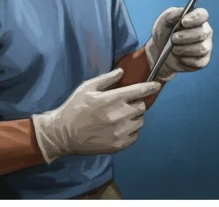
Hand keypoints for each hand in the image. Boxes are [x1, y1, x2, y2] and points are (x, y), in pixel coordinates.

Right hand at [31, 68, 160, 163]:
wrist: (62, 135)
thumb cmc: (74, 108)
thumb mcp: (88, 87)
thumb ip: (107, 79)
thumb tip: (122, 72)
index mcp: (113, 99)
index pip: (139, 91)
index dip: (150, 87)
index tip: (156, 85)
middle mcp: (119, 116)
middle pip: (142, 107)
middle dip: (138, 103)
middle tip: (128, 103)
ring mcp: (119, 132)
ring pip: (139, 122)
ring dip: (135, 117)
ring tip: (124, 116)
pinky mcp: (117, 146)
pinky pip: (134, 136)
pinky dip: (132, 131)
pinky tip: (122, 128)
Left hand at [145, 7, 213, 80]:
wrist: (159, 52)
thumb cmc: (165, 32)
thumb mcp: (164, 21)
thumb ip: (172, 14)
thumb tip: (181, 13)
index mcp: (197, 18)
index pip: (203, 15)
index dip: (195, 18)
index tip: (183, 21)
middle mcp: (205, 31)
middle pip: (202, 33)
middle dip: (185, 36)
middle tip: (173, 38)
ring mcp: (205, 46)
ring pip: (201, 48)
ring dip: (184, 49)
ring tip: (173, 49)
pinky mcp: (203, 61)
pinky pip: (198, 62)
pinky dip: (186, 60)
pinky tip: (179, 58)